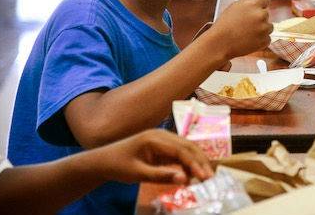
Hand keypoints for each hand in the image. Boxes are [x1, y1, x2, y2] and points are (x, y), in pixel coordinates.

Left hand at [92, 129, 211, 184]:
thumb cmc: (118, 166)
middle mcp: (162, 135)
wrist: (103, 160)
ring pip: (187, 149)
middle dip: (201, 161)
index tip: (204, 177)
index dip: (195, 163)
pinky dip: (188, 163)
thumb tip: (185, 179)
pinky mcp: (162, 146)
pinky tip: (192, 175)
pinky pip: (180, 153)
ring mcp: (163, 139)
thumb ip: (161, 175)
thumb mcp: (138, 173)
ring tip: (205, 177)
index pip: (182, 150)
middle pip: (188, 146)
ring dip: (197, 162)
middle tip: (211, 178)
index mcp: (155, 138)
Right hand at [208, 0, 272, 58]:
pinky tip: (248, 40)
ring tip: (246, 32)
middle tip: (244, 24)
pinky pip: (267, 38)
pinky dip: (260, 40)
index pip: (265, 0)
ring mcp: (264, 28)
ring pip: (268, 26)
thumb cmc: (225, 23)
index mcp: (253, 3)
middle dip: (258, 18)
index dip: (258, 6)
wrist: (220, 43)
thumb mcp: (235, 6)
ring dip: (261, 29)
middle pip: (266, 13)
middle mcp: (261, 14)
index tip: (250, 12)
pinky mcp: (265, 40)